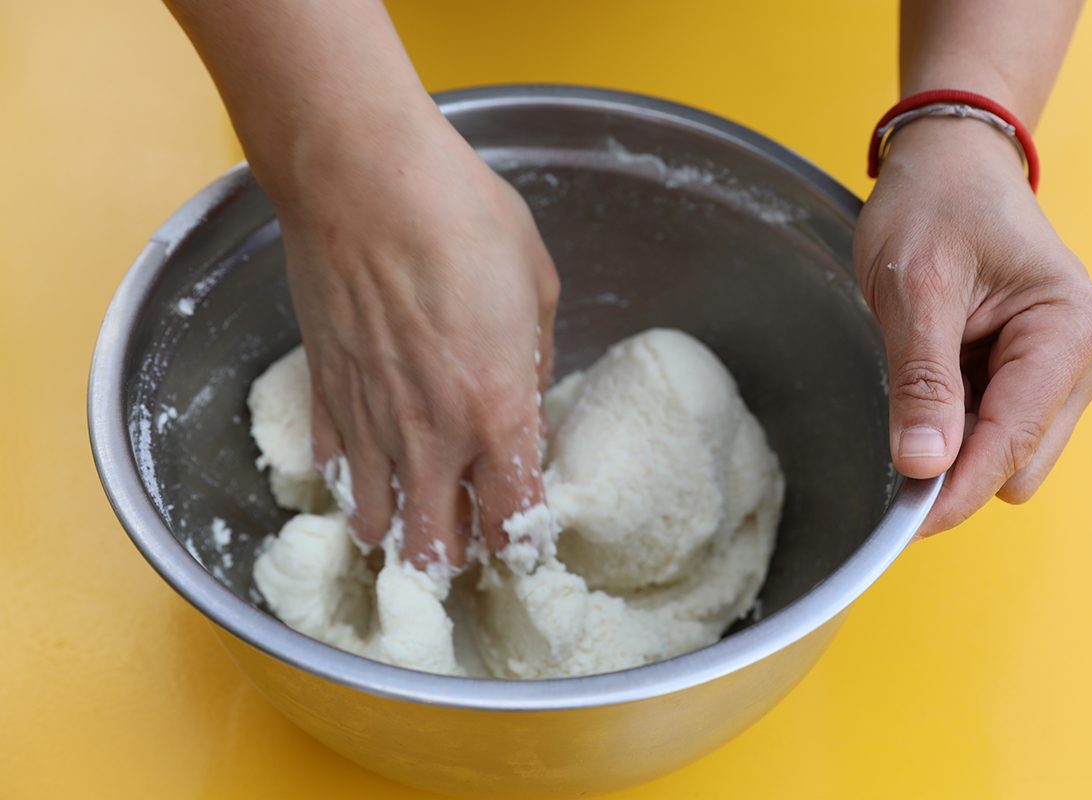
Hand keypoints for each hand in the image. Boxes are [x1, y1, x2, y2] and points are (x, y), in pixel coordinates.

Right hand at [273, 105, 558, 566]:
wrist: (364, 179)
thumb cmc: (462, 220)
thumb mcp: (536, 289)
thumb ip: (533, 366)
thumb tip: (526, 404)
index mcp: (498, 414)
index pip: (513, 521)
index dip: (521, 545)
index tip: (524, 544)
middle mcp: (431, 436)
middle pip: (437, 549)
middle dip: (455, 559)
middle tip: (467, 541)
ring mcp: (369, 421)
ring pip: (376, 523)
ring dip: (398, 531)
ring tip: (413, 521)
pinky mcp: (323, 393)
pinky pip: (333, 468)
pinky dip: (350, 481)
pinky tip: (366, 470)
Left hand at [853, 119, 1091, 535]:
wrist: (950, 162)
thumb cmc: (934, 205)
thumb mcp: (915, 289)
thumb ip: (922, 380)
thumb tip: (924, 465)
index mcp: (1069, 328)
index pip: (1013, 442)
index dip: (957, 487)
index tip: (905, 523)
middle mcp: (1084, 356)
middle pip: (1019, 463)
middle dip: (957, 464)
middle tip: (894, 426)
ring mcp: (1065, 369)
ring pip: (1010, 455)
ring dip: (957, 440)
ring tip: (917, 372)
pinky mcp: (1038, 375)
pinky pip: (998, 429)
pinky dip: (959, 423)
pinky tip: (934, 374)